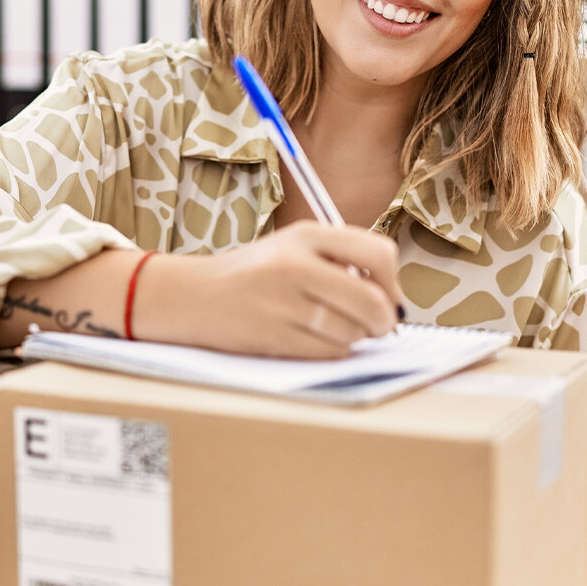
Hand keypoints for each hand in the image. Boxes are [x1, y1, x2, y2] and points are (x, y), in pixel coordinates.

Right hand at [131, 222, 402, 357]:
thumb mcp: (294, 247)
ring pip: (351, 330)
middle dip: (383, 320)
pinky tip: (320, 340)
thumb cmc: (254, 273)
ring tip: (340, 329)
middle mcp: (294, 264)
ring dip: (356, 337)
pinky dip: (334, 350)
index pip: (377, 253)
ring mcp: (281, 301)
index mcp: (306, 234)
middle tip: (380, 325)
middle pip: (370, 299)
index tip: (389, 294)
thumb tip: (392, 297)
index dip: (392, 280)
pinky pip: (327, 351)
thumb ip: (341, 260)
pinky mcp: (272, 335)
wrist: (193, 295)